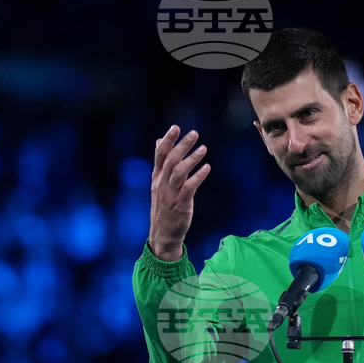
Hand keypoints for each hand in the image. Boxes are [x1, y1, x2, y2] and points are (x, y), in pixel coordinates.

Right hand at [148, 125, 210, 261]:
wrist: (163, 234)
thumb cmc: (164, 207)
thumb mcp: (159, 184)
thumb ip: (162, 163)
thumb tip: (159, 141)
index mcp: (156, 177)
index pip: (159, 155)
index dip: (167, 140)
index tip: (175, 127)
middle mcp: (162, 184)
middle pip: (170, 160)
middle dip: (182, 146)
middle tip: (194, 134)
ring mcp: (170, 194)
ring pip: (179, 172)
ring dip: (192, 159)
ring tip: (203, 148)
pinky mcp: (180, 204)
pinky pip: (189, 188)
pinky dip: (198, 177)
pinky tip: (207, 168)